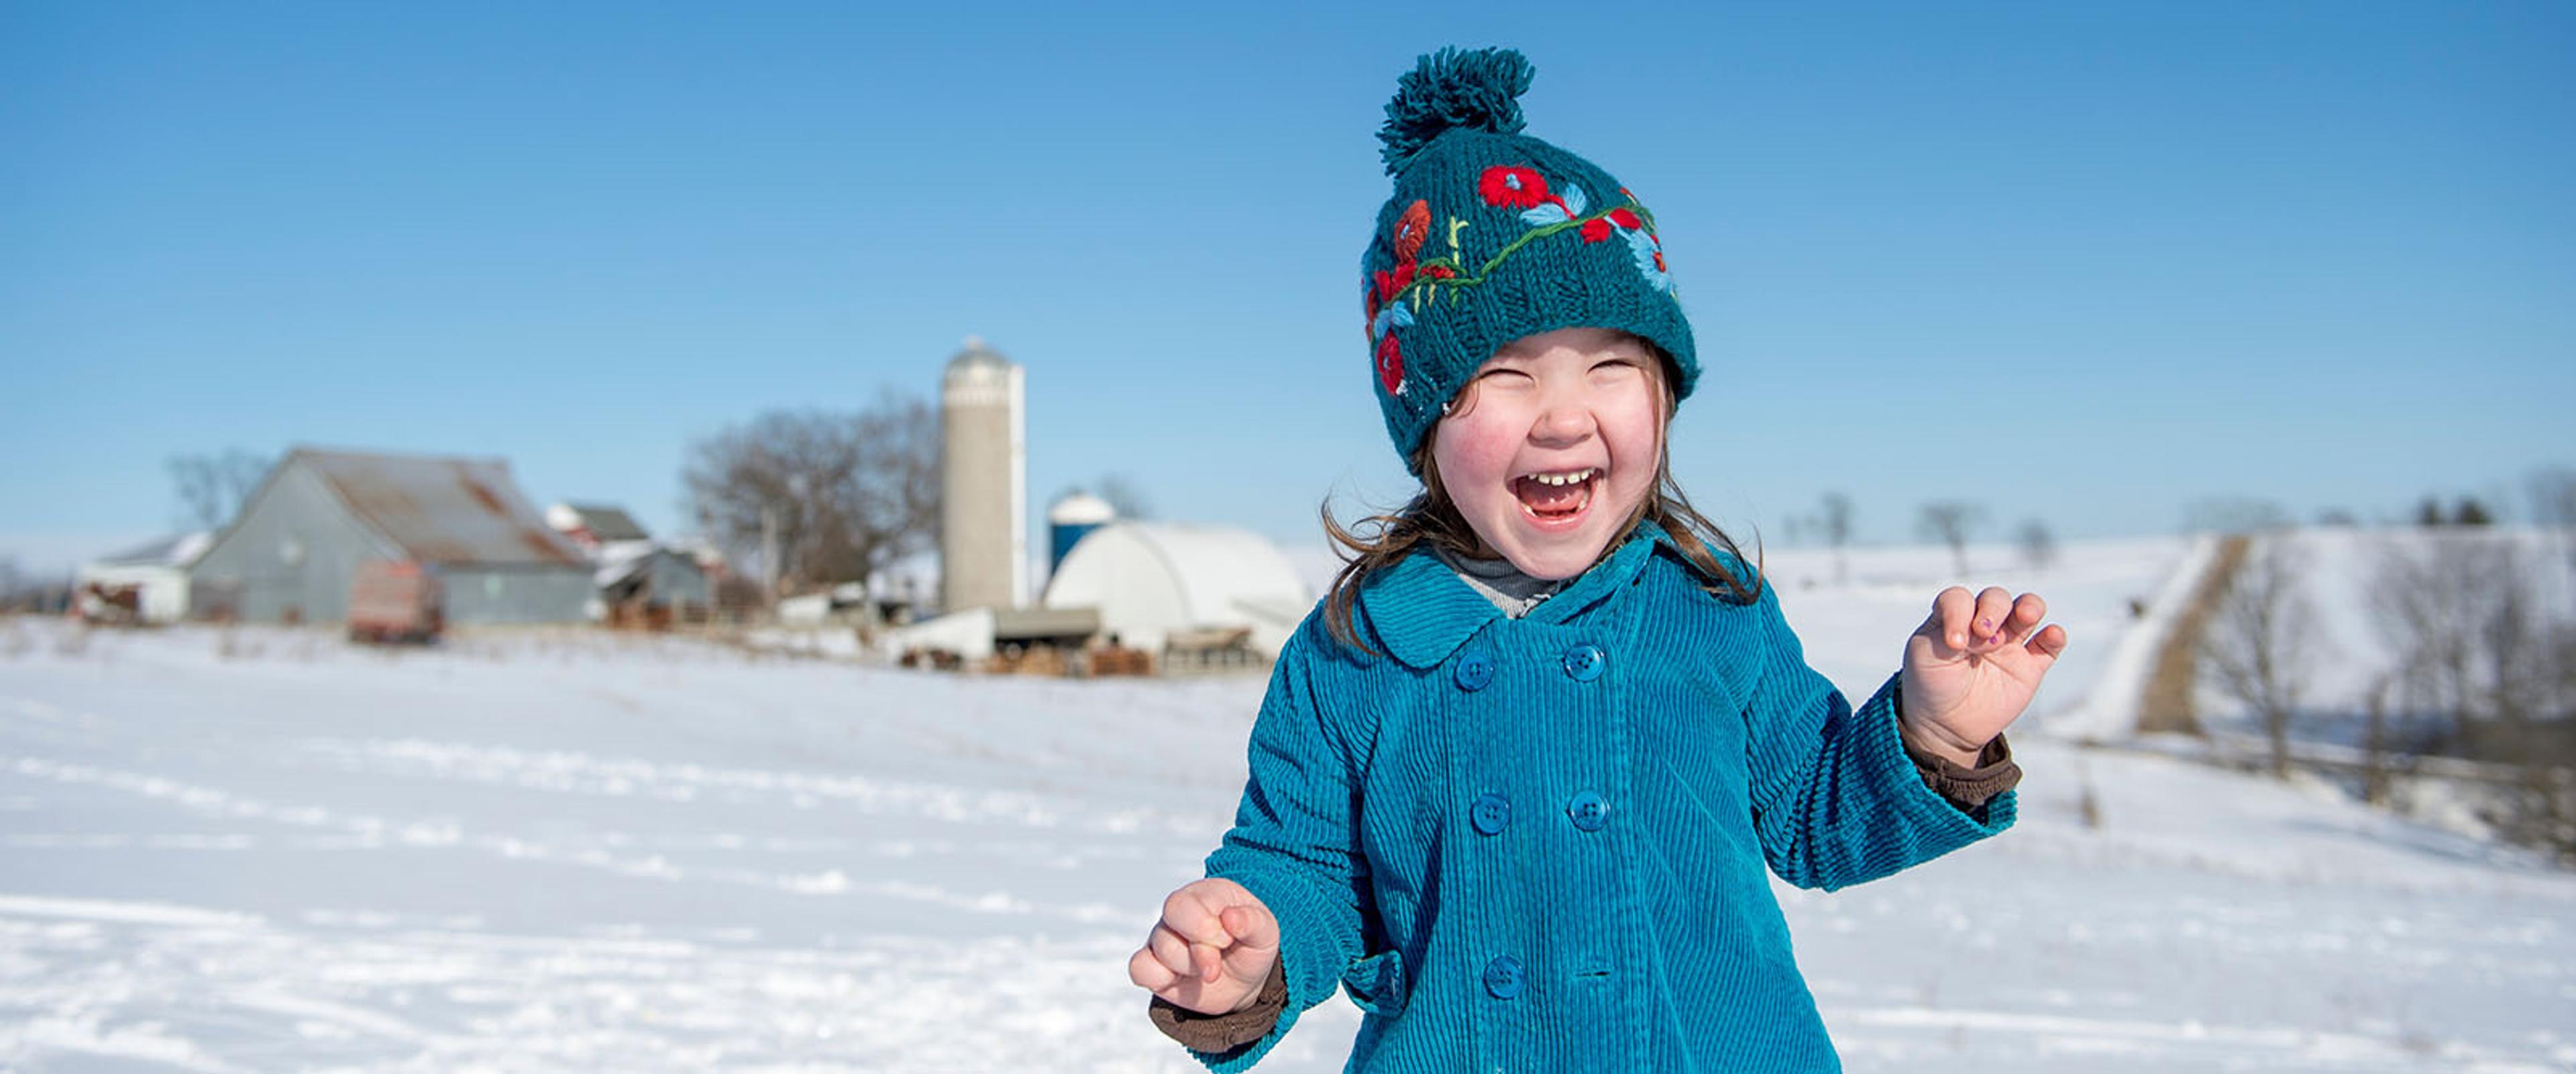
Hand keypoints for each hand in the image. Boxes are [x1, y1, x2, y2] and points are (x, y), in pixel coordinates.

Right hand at [1127, 878, 1279, 1015]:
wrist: (1243, 981)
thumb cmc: (1251, 947)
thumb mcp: (1265, 934)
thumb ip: (1253, 922)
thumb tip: (1230, 917)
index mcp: (1207, 894)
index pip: (1189, 902)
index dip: (1207, 927)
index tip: (1228, 941)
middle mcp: (1180, 911)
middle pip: (1170, 915)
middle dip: (1197, 949)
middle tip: (1215, 967)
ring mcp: (1163, 937)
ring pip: (1160, 948)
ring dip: (1189, 968)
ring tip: (1208, 972)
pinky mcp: (1153, 964)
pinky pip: (1138, 967)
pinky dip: (1158, 977)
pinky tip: (1179, 980)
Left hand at [1899, 587, 2067, 765]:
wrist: (1946, 726)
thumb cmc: (1931, 684)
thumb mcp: (1925, 654)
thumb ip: (1948, 631)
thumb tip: (1985, 629)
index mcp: (1954, 618)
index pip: (1961, 599)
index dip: (1959, 612)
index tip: (1955, 643)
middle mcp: (1983, 625)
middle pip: (1997, 599)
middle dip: (1993, 610)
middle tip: (1984, 635)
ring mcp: (2009, 644)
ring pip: (2027, 610)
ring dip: (2029, 607)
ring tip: (2025, 616)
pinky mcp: (2030, 666)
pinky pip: (2049, 645)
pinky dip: (2055, 636)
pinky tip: (2051, 635)